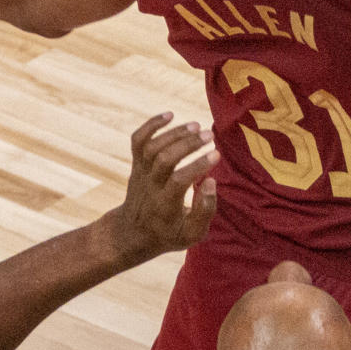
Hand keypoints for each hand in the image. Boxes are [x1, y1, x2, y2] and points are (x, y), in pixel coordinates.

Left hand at [106, 115, 218, 263]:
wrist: (133, 233)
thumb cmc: (169, 233)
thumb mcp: (191, 234)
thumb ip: (205, 211)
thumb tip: (212, 181)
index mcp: (165, 205)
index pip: (180, 180)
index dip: (198, 166)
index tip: (216, 155)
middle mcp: (150, 186)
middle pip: (164, 159)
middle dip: (187, 144)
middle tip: (209, 135)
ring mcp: (141, 173)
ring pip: (152, 147)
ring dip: (174, 133)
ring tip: (197, 126)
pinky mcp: (136, 165)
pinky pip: (138, 140)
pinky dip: (151, 125)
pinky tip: (170, 115)